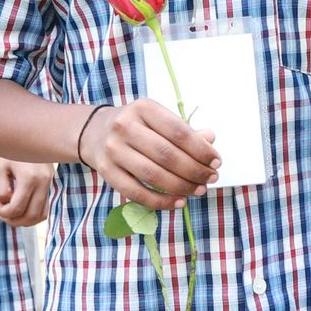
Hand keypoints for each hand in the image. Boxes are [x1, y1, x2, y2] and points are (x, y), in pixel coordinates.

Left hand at [0, 156, 53, 226]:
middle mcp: (44, 182)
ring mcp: (50, 183)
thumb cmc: (8, 152)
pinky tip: (22, 208)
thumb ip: (1, 190)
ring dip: (25, 221)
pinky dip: (33, 214)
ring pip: (41, 215)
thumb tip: (9, 204)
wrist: (28, 136)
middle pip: (31, 216)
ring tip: (12, 214)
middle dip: (14, 221)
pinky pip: (46, 208)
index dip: (3, 212)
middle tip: (2, 213)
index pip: (17, 208)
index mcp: (29, 177)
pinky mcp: (51, 184)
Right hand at [81, 98, 216, 209]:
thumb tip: (210, 139)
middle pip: (167, 155)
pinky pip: (136, 192)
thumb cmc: (136, 125)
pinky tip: (178, 202)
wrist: (95, 132)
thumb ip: (185, 130)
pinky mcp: (106, 172)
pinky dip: (160, 201)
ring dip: (181, 186)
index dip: (201, 149)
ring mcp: (113, 150)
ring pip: (153, 175)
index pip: (178, 131)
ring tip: (198, 190)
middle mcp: (125, 127)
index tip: (216, 161)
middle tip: (211, 178)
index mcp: (143, 108)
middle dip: (194, 170)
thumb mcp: (158, 119)